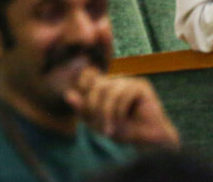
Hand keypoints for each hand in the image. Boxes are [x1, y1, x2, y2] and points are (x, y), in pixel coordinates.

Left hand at [65, 69, 179, 148]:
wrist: (150, 142)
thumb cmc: (124, 131)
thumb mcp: (97, 122)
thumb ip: (83, 109)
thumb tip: (68, 95)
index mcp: (103, 85)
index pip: (86, 75)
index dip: (82, 89)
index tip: (86, 110)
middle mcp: (115, 80)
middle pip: (94, 85)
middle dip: (94, 108)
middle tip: (100, 128)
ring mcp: (128, 81)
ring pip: (107, 89)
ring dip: (106, 112)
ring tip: (109, 130)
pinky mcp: (141, 86)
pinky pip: (122, 93)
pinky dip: (118, 111)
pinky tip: (123, 123)